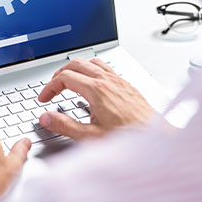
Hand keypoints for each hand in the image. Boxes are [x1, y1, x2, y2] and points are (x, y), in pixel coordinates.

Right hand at [38, 58, 154, 139]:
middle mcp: (108, 81)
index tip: (44, 99)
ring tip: (69, 82)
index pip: (64, 77)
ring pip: (91, 62)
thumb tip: (46, 117)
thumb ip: (65, 126)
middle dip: (59, 75)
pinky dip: (92, 71)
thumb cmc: (129, 139)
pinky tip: (93, 86)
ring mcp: (119, 81)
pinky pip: (106, 68)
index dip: (49, 87)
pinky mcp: (127, 85)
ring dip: (76, 69)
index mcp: (96, 90)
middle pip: (76, 64)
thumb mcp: (91, 137)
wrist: (157, 139)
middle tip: (52, 89)